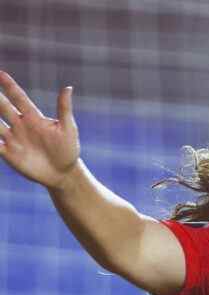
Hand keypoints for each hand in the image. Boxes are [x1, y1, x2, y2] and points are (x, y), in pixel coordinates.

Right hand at [0, 71, 79, 189]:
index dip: (10, 86)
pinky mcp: (8, 152)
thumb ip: (64, 109)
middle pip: (2, 107)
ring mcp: (13, 138)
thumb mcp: (68, 129)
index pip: (19, 98)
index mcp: (34, 117)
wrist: (63, 174)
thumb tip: (68, 87)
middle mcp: (20, 125)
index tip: (0, 73)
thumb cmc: (68, 150)